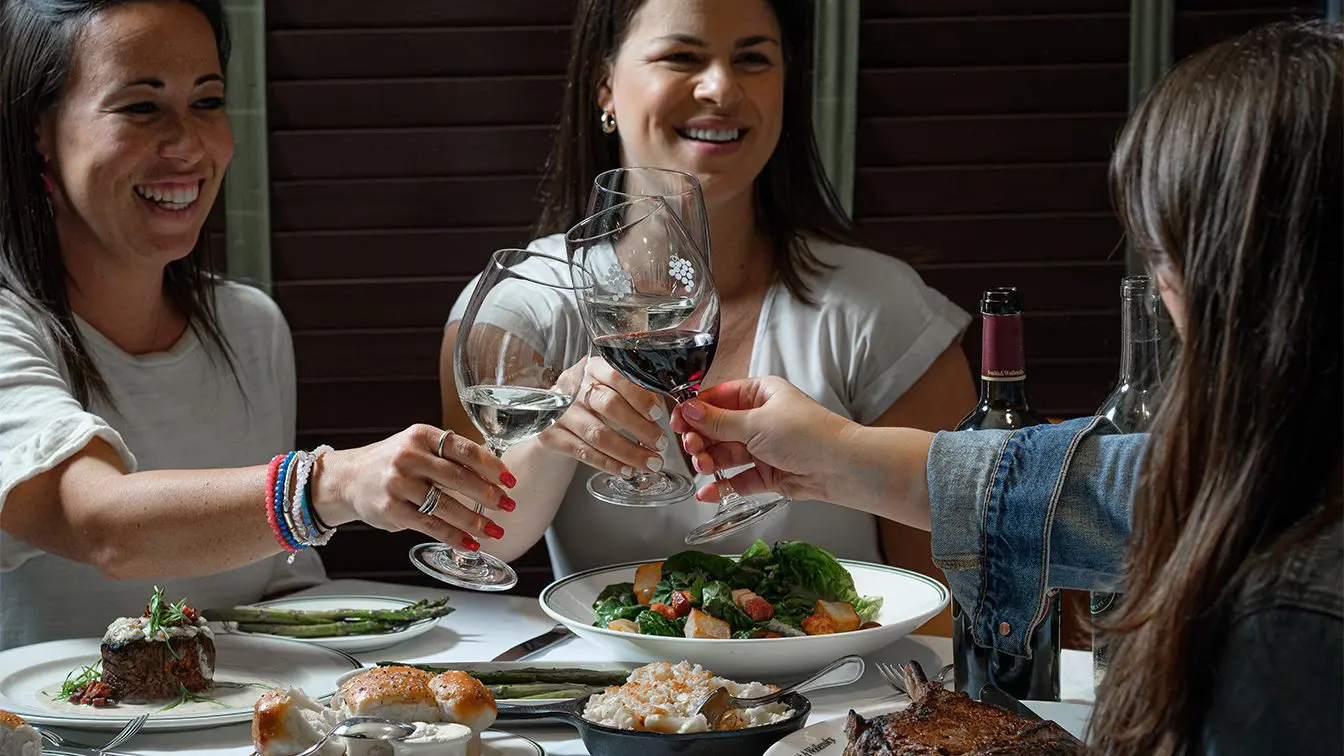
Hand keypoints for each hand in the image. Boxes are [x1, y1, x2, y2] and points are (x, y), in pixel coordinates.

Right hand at [312, 424, 515, 549]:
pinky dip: (453, 536)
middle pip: (457, 478)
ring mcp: (397, 483)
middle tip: (508, 506)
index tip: (509, 479)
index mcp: (421, 435)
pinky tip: (469, 543)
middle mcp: (408, 456)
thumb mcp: (418, 446)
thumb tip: (495, 473)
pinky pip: (429, 525)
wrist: (348, 478)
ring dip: (475, 521)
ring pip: (445, 505)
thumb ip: (450, 456)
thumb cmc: (393, 462)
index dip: (490, 465)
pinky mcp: (391, 509)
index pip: (463, 448)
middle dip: (487, 494)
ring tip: (495, 530)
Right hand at [535, 356, 668, 476]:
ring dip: (628, 452)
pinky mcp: (550, 435)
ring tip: (650, 463)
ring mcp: (560, 412)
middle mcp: (573, 386)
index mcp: (593, 368)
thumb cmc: (592, 402)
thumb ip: (637, 393)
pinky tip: (627, 470)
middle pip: (608, 405)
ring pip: (597, 434)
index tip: (658, 413)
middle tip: (660, 443)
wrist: (551, 417)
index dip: (639, 395)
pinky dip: (609, 463)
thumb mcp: (612, 389)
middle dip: (639, 427)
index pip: (616, 375)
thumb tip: (665, 410)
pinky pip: (584, 452)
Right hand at [670, 376, 857, 503]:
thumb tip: (689, 409)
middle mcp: (760, 419)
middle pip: (718, 428)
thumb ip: (718, 421)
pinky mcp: (767, 474)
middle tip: (692, 447)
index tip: (677, 421)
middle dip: (701, 439)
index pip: (718, 398)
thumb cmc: (808, 434)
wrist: (840, 467)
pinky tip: (707, 491)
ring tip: (704, 467)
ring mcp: (763, 448)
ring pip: (725, 454)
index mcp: (760, 394)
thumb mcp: (756, 423)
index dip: (695, 410)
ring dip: (710, 461)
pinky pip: (737, 479)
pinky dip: (722, 485)